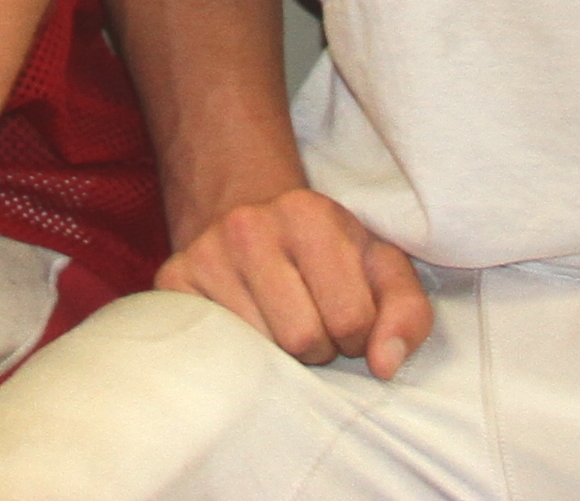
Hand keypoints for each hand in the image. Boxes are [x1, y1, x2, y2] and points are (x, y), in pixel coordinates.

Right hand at [160, 187, 436, 381]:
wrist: (246, 220)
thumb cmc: (326, 255)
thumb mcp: (380, 268)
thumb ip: (407, 314)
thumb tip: (384, 366)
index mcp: (309, 214)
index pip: (351, 320)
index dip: (359, 337)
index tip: (348, 321)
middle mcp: (249, 226)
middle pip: (302, 339)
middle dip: (318, 349)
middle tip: (312, 324)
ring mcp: (204, 253)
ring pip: (258, 352)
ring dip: (278, 357)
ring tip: (279, 326)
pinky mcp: (172, 281)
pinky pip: (216, 352)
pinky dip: (238, 355)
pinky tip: (246, 330)